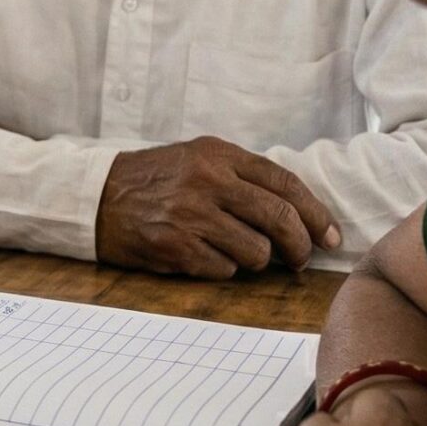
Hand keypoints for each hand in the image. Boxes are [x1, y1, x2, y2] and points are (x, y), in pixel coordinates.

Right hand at [95, 137, 340, 277]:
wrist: (95, 196)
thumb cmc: (154, 179)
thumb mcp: (197, 158)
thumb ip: (243, 176)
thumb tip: (299, 212)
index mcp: (217, 155)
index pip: (286, 184)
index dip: (317, 214)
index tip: (331, 236)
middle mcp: (207, 181)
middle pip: (280, 219)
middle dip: (300, 245)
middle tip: (301, 258)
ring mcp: (190, 215)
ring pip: (257, 252)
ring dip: (257, 260)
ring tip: (238, 252)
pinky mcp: (175, 247)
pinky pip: (224, 269)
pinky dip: (222, 268)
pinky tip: (204, 256)